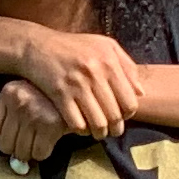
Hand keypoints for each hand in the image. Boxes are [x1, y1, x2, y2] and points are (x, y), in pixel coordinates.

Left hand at [0, 80, 68, 162]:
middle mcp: (19, 102)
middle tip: (28, 138)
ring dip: (30, 152)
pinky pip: (39, 154)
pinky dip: (44, 152)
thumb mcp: (18, 97)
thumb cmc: (47, 96)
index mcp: (7, 94)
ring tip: (39, 139)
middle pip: (4, 145)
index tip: (7, 138)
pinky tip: (49, 140)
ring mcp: (35, 114)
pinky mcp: (52, 125)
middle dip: (16, 147)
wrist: (80, 91)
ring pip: (21, 152)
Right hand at [15, 29, 139, 138]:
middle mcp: (95, 73)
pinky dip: (81, 130)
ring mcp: (76, 84)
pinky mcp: (59, 93)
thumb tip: (141, 93)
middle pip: (115, 115)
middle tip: (111, 130)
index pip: (130, 101)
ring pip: (98, 123)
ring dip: (99, 132)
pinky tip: (81, 126)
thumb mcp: (104, 46)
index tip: (122, 116)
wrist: (37, 46)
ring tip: (98, 132)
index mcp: (109, 61)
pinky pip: (77, 123)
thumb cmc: (74, 46)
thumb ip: (126, 66)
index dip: (128, 115)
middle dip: (115, 128)